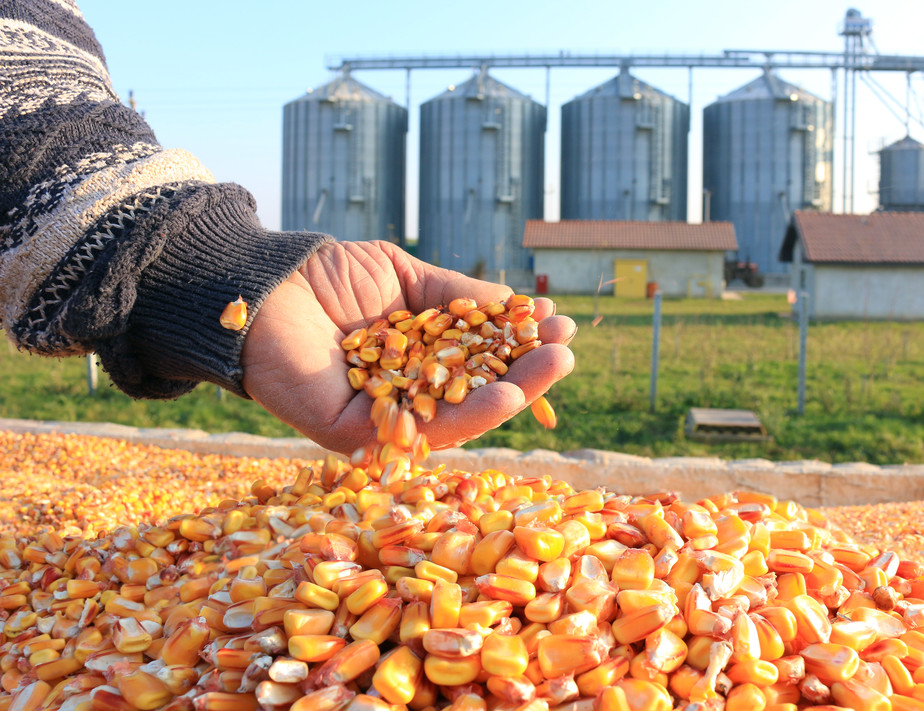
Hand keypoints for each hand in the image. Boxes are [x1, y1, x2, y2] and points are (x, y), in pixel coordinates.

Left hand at [241, 240, 575, 454]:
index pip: (477, 361)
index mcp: (415, 360)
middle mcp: (403, 394)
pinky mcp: (355, 435)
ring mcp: (381, 418)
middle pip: (474, 394)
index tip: (556, 324)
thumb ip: (456, 296)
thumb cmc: (329, 276)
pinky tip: (507, 394)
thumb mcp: (406, 278)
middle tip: (567, 350)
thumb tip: (515, 306)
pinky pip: (420, 430)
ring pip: (457, 418)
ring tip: (554, 368)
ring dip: (512, 396)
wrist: (262, 282)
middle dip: (525, 374)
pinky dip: (468, 416)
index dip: (517, 346)